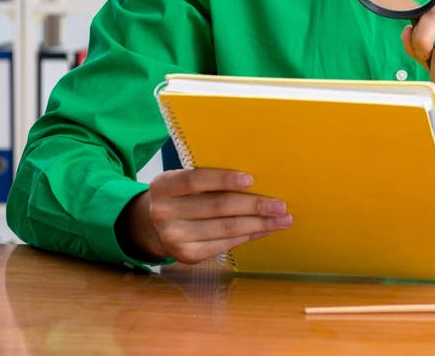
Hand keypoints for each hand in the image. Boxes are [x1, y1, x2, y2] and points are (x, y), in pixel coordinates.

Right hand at [116, 168, 292, 264]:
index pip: (196, 180)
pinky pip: (224, 245)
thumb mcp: (182, 179)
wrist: (152, 225)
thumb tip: (253, 179)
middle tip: (281, 205)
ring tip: (282, 219)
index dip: (223, 179)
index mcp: (163, 185)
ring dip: (259, 224)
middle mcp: (164, 213)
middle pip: (217, 207)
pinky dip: (247, 236)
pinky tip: (264, 229)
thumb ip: (206, 177)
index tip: (251, 179)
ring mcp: (174, 238)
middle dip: (254, 206)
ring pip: (225, 229)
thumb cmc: (180, 194)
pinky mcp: (186, 256)